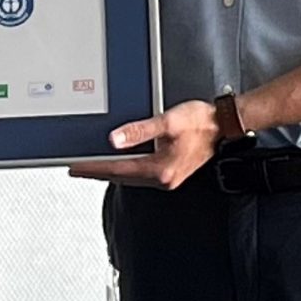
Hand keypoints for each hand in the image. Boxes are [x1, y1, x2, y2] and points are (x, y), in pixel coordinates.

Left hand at [68, 98, 220, 189]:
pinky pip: (141, 175)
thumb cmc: (202, 123)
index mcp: (160, 168)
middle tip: (77, 170)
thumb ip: (139, 130)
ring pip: (131, 178)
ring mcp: (168, 177)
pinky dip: (126, 170)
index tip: (76, 167)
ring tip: (93, 167)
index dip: (94, 168)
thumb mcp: (167, 122)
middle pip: (121, 177)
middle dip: (98, 173)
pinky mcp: (171, 172)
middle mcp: (163, 178)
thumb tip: (115, 139)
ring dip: (112, 173)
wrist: (224, 126)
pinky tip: (121, 164)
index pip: (117, 169)